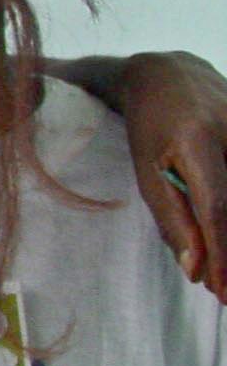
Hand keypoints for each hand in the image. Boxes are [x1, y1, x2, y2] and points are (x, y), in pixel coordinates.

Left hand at [118, 51, 226, 297]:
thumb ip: (172, 218)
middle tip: (224, 292)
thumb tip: (195, 268)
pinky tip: (222, 239)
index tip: (222, 292)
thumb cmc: (150, 125)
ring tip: (223, 272)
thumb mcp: (146, 170)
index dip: (224, 255)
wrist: (171, 74)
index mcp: (200, 141)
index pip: (218, 209)